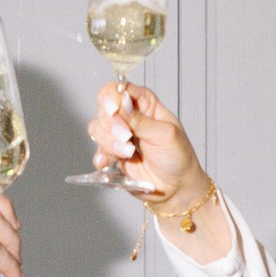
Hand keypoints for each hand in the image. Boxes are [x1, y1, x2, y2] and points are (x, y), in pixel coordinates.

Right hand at [88, 79, 202, 202]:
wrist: (177, 187)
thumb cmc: (178, 157)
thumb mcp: (164, 134)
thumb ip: (140, 119)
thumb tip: (122, 100)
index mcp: (144, 104)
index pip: (119, 89)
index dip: (111, 97)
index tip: (113, 110)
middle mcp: (129, 116)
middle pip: (103, 108)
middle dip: (111, 125)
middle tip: (127, 138)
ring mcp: (119, 136)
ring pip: (97, 129)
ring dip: (109, 142)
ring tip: (128, 153)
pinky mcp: (113, 154)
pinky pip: (97, 151)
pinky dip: (100, 156)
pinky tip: (109, 162)